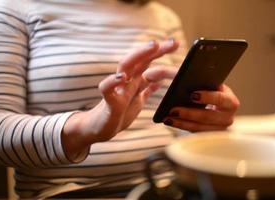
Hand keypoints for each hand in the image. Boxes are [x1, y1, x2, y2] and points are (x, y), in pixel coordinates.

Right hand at [62, 39, 178, 159]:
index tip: (176, 43)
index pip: (148, 62)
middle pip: (139, 60)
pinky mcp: (108, 102)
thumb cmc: (117, 114)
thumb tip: (160, 81)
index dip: (161, 52)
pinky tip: (122, 78)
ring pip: (125, 67)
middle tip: (173, 42)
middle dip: (155, 50)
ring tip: (153, 46)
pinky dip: (112, 82)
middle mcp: (126, 81)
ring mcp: (117, 90)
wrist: (98, 129)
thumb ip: (147, 89)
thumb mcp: (137, 101)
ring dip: (139, 55)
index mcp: (134, 81)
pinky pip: (106, 89)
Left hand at [162, 84, 239, 131]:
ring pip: (199, 127)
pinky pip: (194, 132)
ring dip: (181, 123)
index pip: (220, 99)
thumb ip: (204, 83)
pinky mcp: (210, 136)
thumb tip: (186, 79)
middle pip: (207, 117)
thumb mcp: (212, 86)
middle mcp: (228, 118)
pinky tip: (170, 121)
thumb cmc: (212, 91)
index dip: (207, 97)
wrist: (217, 105)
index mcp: (231, 102)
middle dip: (189, 113)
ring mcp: (220, 129)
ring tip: (167, 118)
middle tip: (173, 110)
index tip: (193, 95)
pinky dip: (181, 126)